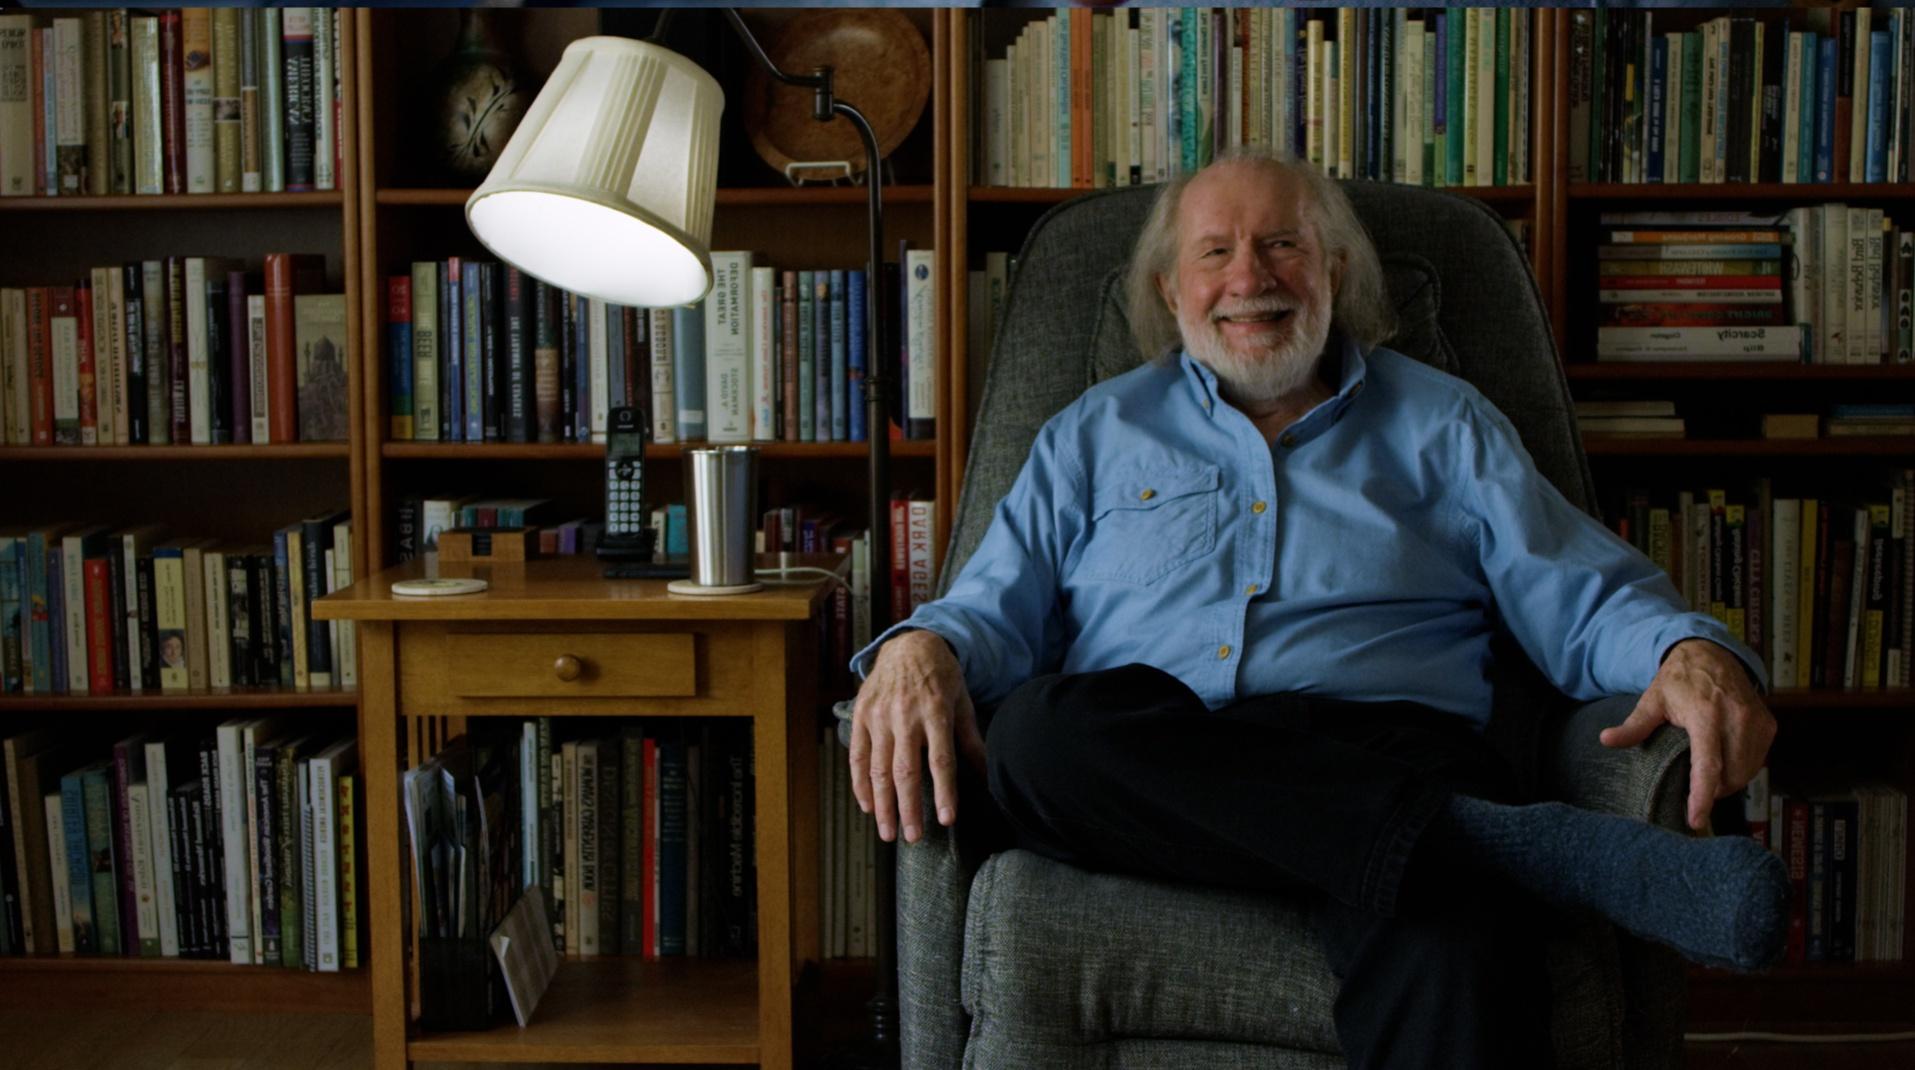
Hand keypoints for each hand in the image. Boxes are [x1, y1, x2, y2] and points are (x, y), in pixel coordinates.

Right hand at [848, 630, 986, 844]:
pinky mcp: (862, 716)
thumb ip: (971, 741)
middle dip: (908, 808)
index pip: (940, 760)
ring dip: (882, 804)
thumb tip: (990, 775)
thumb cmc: (941, 677)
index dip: (944, 792)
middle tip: (913, 838)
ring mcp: (879, 716)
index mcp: (935, 711)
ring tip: (889, 832)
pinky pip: (858, 756)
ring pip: (878, 768)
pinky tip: (868, 806)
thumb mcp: (962, 702)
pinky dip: (861, 784)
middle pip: (905, 770)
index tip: (946, 819)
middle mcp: (905, 715)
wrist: (908, 645)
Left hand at [1599, 638, 1777, 830]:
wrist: (1711, 654)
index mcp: (1705, 714)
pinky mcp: (1768, 725)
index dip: (1703, 796)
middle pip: (1730, 776)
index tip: (1696, 821)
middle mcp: (1736, 718)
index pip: (1708, 765)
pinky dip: (1742, 770)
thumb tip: (1605, 740)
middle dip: (1713, 791)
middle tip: (1694, 789)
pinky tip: (1726, 761)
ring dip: (1729, 782)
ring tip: (1708, 774)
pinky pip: (1758, 762)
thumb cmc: (1678, 681)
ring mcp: (1756, 722)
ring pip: (1747, 773)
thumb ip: (1633, 726)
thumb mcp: (1652, 700)